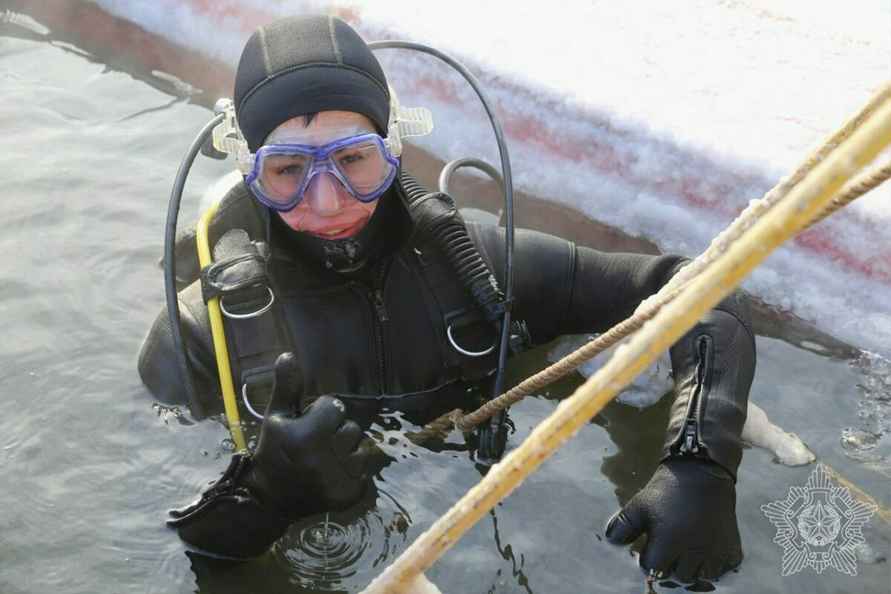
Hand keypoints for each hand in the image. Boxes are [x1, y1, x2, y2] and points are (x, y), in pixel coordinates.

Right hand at [246, 353, 368, 516]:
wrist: (269, 499)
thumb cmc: (273, 451)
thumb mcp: (275, 417)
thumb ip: (286, 387)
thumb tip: (288, 355)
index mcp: (306, 436)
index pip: (335, 407)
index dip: (321, 413)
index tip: (308, 424)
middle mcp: (325, 458)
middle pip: (351, 428)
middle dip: (336, 431)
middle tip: (317, 443)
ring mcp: (339, 479)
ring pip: (361, 449)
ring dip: (347, 450)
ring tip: (325, 458)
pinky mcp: (349, 495)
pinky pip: (364, 471)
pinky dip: (352, 471)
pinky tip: (332, 474)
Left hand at [604, 458, 742, 581]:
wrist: (703, 471)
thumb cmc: (668, 489)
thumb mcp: (640, 504)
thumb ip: (623, 526)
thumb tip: (612, 543)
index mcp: (669, 542)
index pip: (653, 568)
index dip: (648, 558)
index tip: (651, 546)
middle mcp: (694, 551)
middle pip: (678, 576)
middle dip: (670, 565)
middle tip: (669, 547)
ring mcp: (715, 552)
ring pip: (700, 577)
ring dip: (691, 568)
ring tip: (686, 550)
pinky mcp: (732, 551)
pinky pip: (722, 572)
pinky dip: (713, 566)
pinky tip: (704, 551)